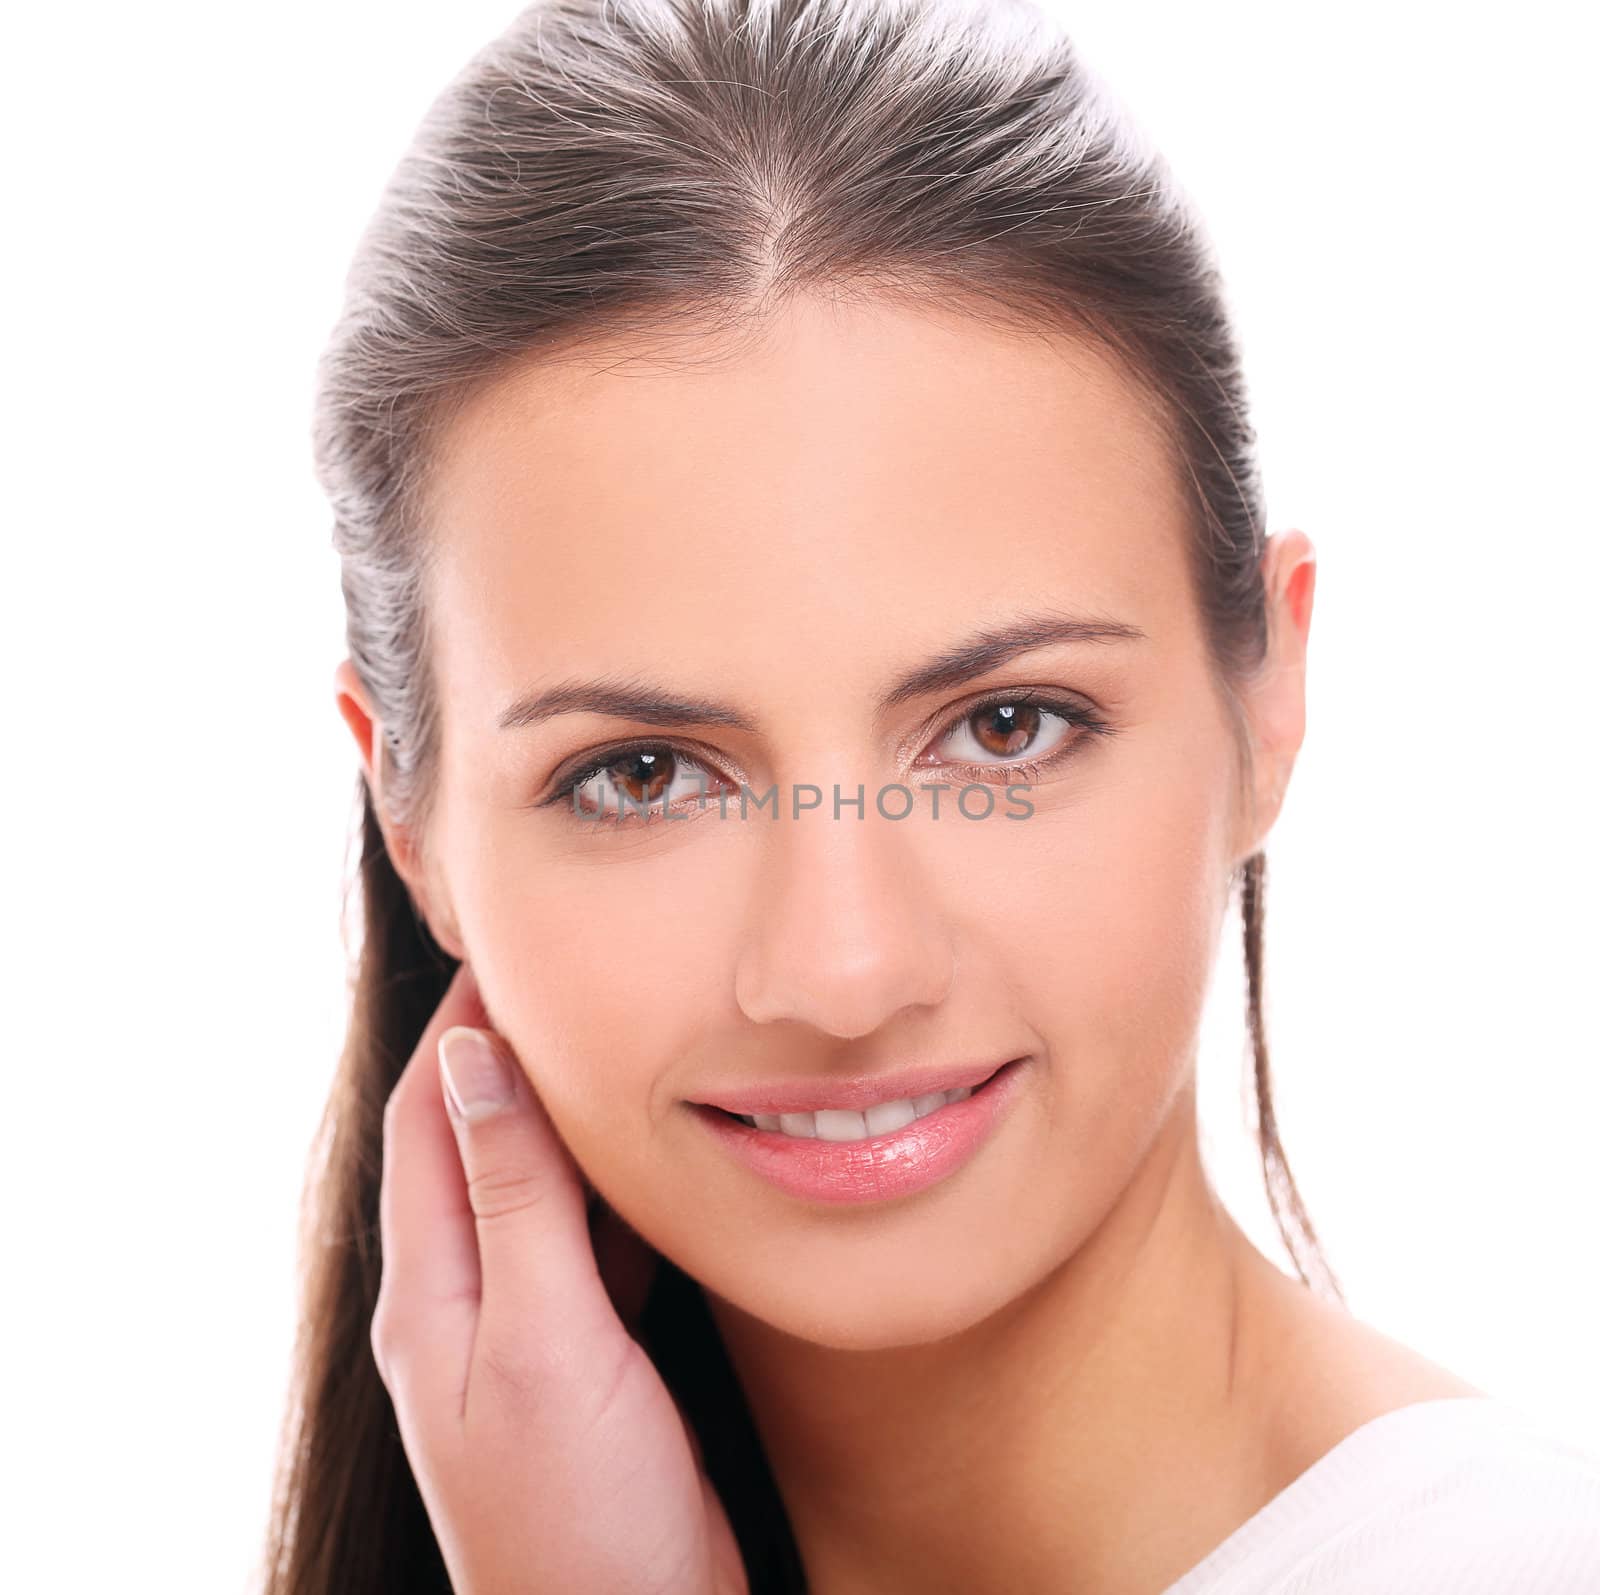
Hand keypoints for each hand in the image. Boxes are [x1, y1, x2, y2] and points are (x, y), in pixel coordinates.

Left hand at [371, 961, 747, 1594]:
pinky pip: (592, 1243)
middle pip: (477, 1142)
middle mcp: (469, 1300)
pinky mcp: (589, 1357)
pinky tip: (663, 1158)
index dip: (462, 1025)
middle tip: (580, 977)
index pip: (428, 1118)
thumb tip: (471, 1058)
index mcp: (433, 1292)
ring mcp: (529, 1330)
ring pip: (539, 1188)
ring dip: (571, 1114)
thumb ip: (512, 1200)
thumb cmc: (578, 1517)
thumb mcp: (542, 1342)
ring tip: (627, 1041)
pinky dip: (619, 1185)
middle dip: (515, 1054)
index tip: (513, 946)